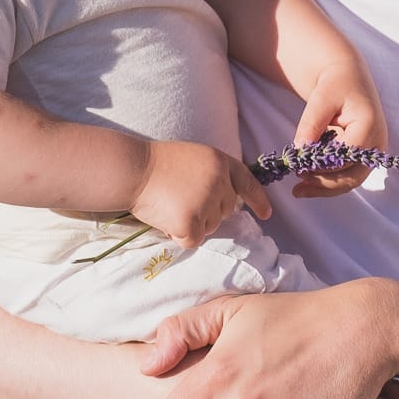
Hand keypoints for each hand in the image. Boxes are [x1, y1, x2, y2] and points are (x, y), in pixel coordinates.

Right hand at [133, 140, 269, 246]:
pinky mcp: (191, 222)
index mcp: (221, 162)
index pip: (247, 182)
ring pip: (210, 227)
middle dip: (208, 211)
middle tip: (180, 199)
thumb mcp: (195, 159)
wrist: (131, 170)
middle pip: (226, 210)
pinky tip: (165, 218)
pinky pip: (193, 240)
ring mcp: (206, 203)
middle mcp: (220, 182)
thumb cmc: (156, 164)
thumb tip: (230, 202)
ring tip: (170, 205)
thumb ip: (214, 175)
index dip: (258, 199)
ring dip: (192, 223)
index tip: (267, 214)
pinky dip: (178, 235)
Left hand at [291, 59, 388, 199]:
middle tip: (297, 188)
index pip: (347, 156)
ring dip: (325, 188)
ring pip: (350, 180)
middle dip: (324, 184)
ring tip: (298, 191)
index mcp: (369, 125)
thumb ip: (311, 124)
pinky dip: (328, 181)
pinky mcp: (363, 157)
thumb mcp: (320, 99)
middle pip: (353, 175)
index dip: (323, 166)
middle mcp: (376, 143)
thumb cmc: (335, 85)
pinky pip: (347, 175)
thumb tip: (299, 150)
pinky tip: (308, 183)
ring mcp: (372, 152)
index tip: (299, 168)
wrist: (347, 79)